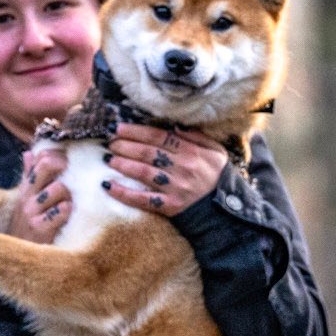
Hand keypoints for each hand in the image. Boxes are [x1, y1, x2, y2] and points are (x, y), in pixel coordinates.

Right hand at [6, 147, 69, 242]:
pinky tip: (67, 216)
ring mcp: (32, 212)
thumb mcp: (25, 200)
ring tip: (69, 204)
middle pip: (47, 165)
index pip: (40, 157)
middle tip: (72, 176)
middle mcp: (27, 197)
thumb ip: (28, 176)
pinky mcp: (40, 228)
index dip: (57, 155)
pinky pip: (61, 211)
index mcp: (26, 188)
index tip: (67, 163)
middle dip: (64, 166)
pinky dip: (67, 211)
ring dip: (69, 195)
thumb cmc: (25, 227)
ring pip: (59, 188)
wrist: (16, 257)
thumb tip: (29, 153)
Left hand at [102, 123, 226, 216]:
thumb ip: (196, 137)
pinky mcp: (170, 206)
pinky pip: (143, 199)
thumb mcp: (215, 151)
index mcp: (192, 151)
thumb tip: (175, 126)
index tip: (119, 128)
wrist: (227, 209)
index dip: (137, 131)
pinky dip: (124, 193)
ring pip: (143, 172)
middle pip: (148, 153)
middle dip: (125, 145)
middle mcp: (182, 167)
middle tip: (110, 142)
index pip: (159, 137)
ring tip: (108, 158)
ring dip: (123, 164)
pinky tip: (108, 186)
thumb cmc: (217, 177)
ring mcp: (175, 188)